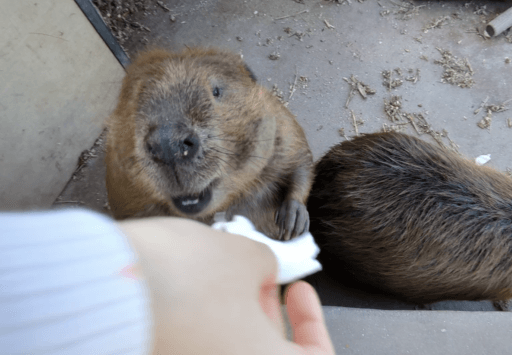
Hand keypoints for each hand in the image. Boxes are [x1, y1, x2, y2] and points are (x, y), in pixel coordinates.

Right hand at [118, 217, 333, 354]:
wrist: (105, 286)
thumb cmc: (183, 280)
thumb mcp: (244, 258)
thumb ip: (266, 268)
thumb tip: (262, 273)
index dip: (313, 325)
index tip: (300, 292)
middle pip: (264, 350)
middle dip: (265, 310)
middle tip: (260, 276)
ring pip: (228, 346)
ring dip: (235, 311)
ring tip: (225, 270)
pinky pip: (198, 343)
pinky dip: (206, 320)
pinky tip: (197, 285)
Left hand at [276, 199, 309, 240]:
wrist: (295, 199)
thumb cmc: (284, 208)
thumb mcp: (279, 212)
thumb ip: (280, 222)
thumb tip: (280, 235)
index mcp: (292, 205)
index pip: (291, 217)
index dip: (288, 228)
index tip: (285, 237)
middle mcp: (301, 208)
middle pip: (299, 223)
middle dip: (294, 233)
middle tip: (290, 240)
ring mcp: (306, 213)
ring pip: (304, 226)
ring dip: (299, 234)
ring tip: (293, 241)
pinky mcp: (308, 217)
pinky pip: (307, 227)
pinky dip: (303, 233)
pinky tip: (298, 238)